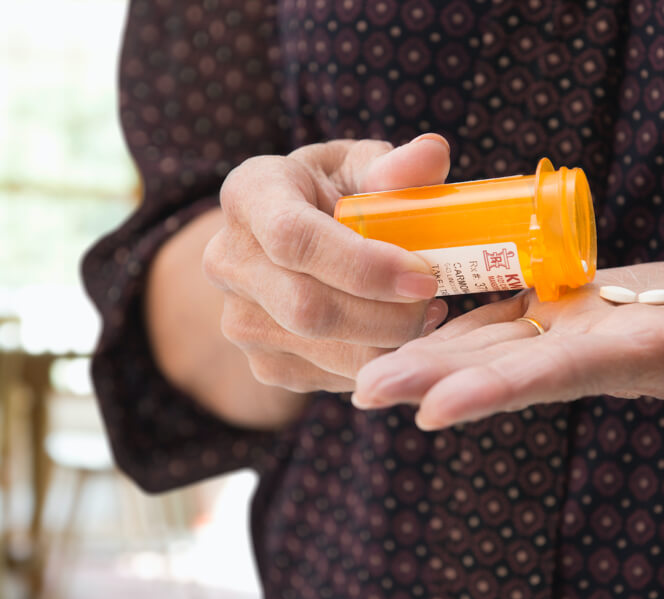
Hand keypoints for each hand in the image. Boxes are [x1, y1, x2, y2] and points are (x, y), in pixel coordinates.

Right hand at [202, 135, 451, 392]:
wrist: (286, 246)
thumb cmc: (335, 195)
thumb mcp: (361, 165)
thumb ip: (397, 166)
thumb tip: (433, 156)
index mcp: (249, 194)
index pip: (293, 238)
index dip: (364, 265)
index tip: (424, 277)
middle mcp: (228, 259)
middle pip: (308, 309)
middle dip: (386, 317)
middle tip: (435, 302)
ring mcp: (238, 318)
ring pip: (322, 351)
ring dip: (388, 343)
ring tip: (425, 315)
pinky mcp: (260, 362)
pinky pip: (327, 377)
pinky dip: (374, 362)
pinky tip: (394, 334)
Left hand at [353, 247, 663, 428]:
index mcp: (632, 356)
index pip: (554, 376)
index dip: (492, 390)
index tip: (430, 411)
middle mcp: (590, 354)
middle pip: (501, 370)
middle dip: (431, 381)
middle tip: (360, 391)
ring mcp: (576, 335)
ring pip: (492, 348)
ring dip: (428, 360)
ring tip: (363, 374)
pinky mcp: (572, 312)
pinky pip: (508, 320)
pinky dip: (458, 327)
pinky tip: (411, 328)